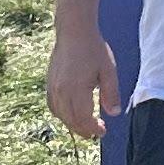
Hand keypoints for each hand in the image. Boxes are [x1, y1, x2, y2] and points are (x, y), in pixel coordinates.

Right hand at [43, 27, 119, 141]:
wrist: (74, 32)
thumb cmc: (93, 49)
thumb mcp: (109, 70)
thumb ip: (111, 93)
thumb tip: (113, 114)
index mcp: (77, 90)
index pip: (83, 119)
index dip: (93, 129)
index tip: (103, 131)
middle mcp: (62, 91)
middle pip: (70, 120)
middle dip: (84, 130)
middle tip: (96, 132)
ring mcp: (53, 88)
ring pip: (60, 115)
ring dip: (72, 124)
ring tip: (85, 125)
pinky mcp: (49, 83)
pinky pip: (53, 106)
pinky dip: (61, 114)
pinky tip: (71, 114)